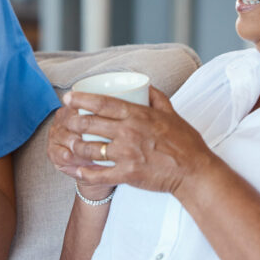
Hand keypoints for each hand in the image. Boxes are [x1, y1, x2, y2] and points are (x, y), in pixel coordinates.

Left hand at [48, 87, 212, 194]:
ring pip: (90, 149)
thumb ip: (156, 97)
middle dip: (72, 121)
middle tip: (65, 121)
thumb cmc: (185, 142)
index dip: (81, 99)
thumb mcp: (171, 113)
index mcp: (137, 115)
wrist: (194, 171)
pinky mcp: (127, 174)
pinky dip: (84, 173)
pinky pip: (99, 174)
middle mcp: (128, 132)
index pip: (102, 103)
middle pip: (90, 124)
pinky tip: (76, 171)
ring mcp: (126, 154)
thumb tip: (145, 84)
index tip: (68, 98)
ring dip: (75, 147)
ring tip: (69, 144)